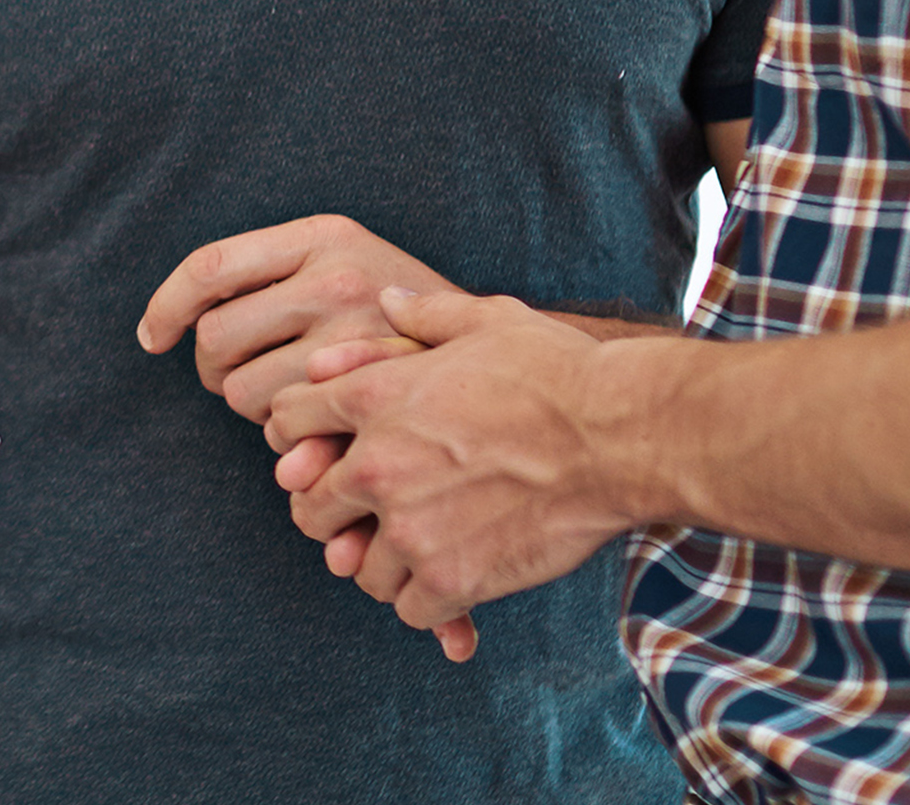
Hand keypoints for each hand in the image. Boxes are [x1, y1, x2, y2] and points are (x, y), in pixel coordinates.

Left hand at [137, 214, 459, 422]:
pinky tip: (322, 440)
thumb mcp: (368, 267)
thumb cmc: (431, 326)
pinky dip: (289, 445)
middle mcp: (335, 278)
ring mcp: (351, 340)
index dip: (167, 305)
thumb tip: (162, 334)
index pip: (211, 266)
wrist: (535, 370)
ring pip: (244, 394)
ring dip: (258, 413)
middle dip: (218, 371)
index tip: (153, 337)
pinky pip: (283, 436)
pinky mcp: (363, 396)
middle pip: (216, 337)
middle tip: (245, 384)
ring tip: (300, 410)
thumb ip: (290, 282)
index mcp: (329, 235)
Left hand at [263, 286, 638, 641]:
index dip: (298, 436)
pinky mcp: (450, 579)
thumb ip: (424, 313)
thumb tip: (387, 300)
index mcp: (376, 396)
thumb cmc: (560, 372)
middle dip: (329, 509)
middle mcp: (380, 464)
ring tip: (414, 548)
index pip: (286, 422)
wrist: (623, 438)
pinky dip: (424, 600)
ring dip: (379, 560)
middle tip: (361, 514)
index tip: (321, 449)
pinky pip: (407, 608)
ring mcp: (411, 527)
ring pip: (354, 566)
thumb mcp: (486, 320)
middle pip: (307, 506)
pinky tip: (451, 578)